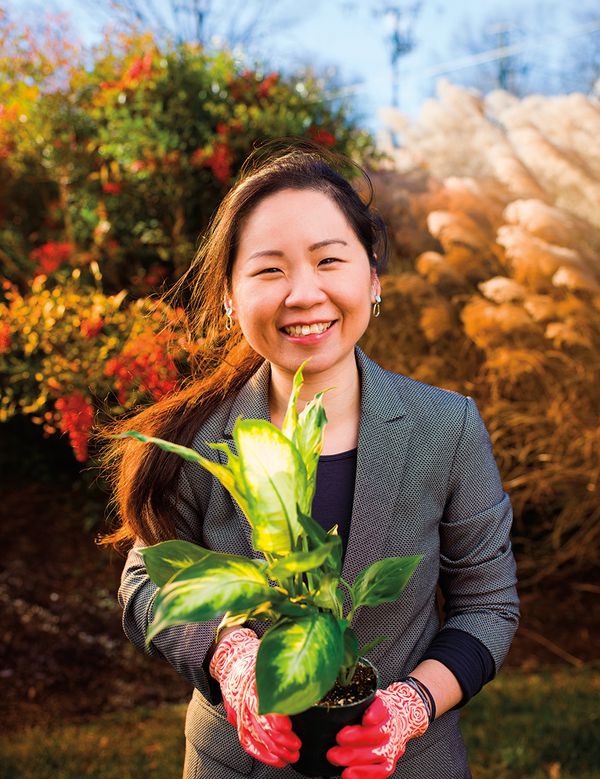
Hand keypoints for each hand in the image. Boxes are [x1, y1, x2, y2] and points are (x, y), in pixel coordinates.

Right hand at [209, 627, 300, 767]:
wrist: (232, 658)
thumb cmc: (257, 658)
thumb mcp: (270, 657)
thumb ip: (286, 670)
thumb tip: (312, 679)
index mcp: (252, 676)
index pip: (260, 700)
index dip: (273, 716)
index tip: (287, 726)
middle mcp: (243, 694)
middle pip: (258, 722)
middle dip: (278, 739)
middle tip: (296, 746)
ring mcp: (238, 708)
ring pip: (253, 734)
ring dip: (273, 750)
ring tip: (291, 756)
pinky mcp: (237, 719)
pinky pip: (246, 740)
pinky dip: (261, 753)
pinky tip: (276, 759)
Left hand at [326, 681, 429, 778]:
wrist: (402, 716)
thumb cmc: (377, 707)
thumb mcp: (368, 696)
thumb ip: (353, 698)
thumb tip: (327, 694)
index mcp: (385, 707)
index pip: (382, 709)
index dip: (374, 713)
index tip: (365, 718)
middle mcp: (390, 727)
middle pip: (378, 734)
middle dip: (357, 739)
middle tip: (338, 739)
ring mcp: (391, 746)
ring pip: (379, 755)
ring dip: (357, 759)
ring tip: (337, 759)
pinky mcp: (389, 762)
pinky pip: (380, 772)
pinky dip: (365, 775)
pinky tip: (349, 775)